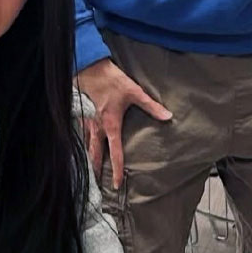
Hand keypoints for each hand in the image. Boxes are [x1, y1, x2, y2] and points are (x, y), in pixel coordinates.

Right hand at [77, 58, 170, 188]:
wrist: (90, 67)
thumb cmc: (111, 80)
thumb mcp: (134, 92)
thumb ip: (151, 106)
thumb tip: (168, 116)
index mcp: (111, 125)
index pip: (115, 153)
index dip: (117, 170)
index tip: (117, 184)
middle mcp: (97, 127)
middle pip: (96, 154)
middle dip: (96, 170)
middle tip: (97, 185)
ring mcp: (88, 122)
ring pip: (87, 146)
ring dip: (89, 159)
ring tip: (89, 171)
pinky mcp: (83, 114)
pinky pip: (83, 134)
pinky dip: (84, 144)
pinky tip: (84, 147)